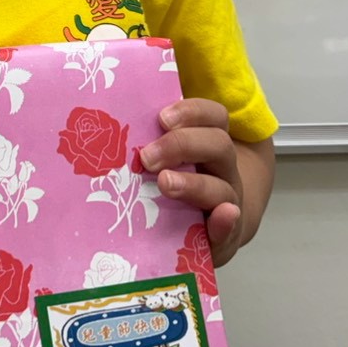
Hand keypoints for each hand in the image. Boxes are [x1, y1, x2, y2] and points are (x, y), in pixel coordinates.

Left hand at [139, 98, 243, 266]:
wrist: (211, 223)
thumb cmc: (181, 178)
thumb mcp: (173, 151)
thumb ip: (154, 134)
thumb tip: (118, 112)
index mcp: (210, 141)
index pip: (213, 116)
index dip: (191, 112)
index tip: (162, 117)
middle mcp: (223, 168)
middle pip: (218, 145)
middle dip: (182, 146)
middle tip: (147, 156)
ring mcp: (227, 200)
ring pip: (221, 187)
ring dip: (194, 184)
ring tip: (165, 183)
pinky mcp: (224, 234)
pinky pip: (229, 229)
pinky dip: (225, 222)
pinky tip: (221, 216)